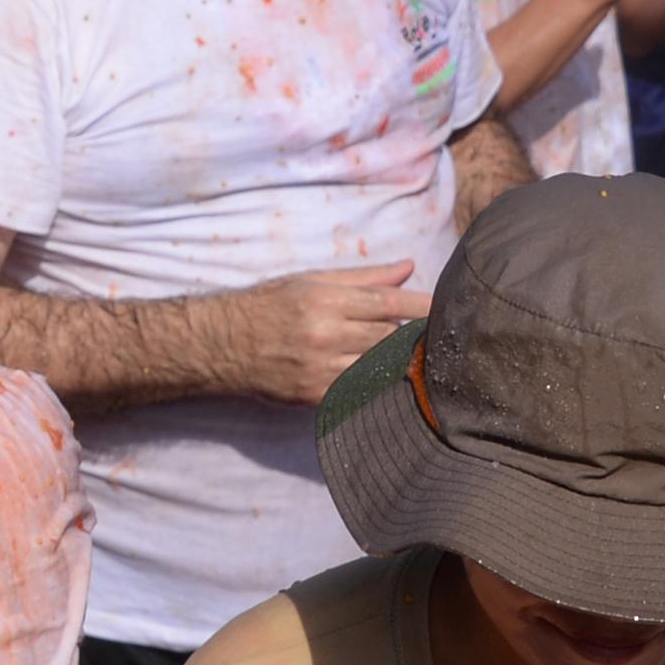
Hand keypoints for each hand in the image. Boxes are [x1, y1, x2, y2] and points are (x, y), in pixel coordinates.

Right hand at [235, 264, 431, 404]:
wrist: (220, 345)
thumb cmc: (268, 306)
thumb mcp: (310, 281)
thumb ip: (362, 277)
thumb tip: (408, 268)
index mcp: (323, 299)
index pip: (387, 303)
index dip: (421, 306)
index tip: (445, 309)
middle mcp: (323, 333)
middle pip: (389, 336)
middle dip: (408, 334)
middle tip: (423, 333)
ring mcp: (319, 368)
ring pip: (378, 365)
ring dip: (393, 359)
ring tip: (401, 353)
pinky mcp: (314, 396)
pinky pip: (360, 389)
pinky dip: (374, 381)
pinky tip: (378, 374)